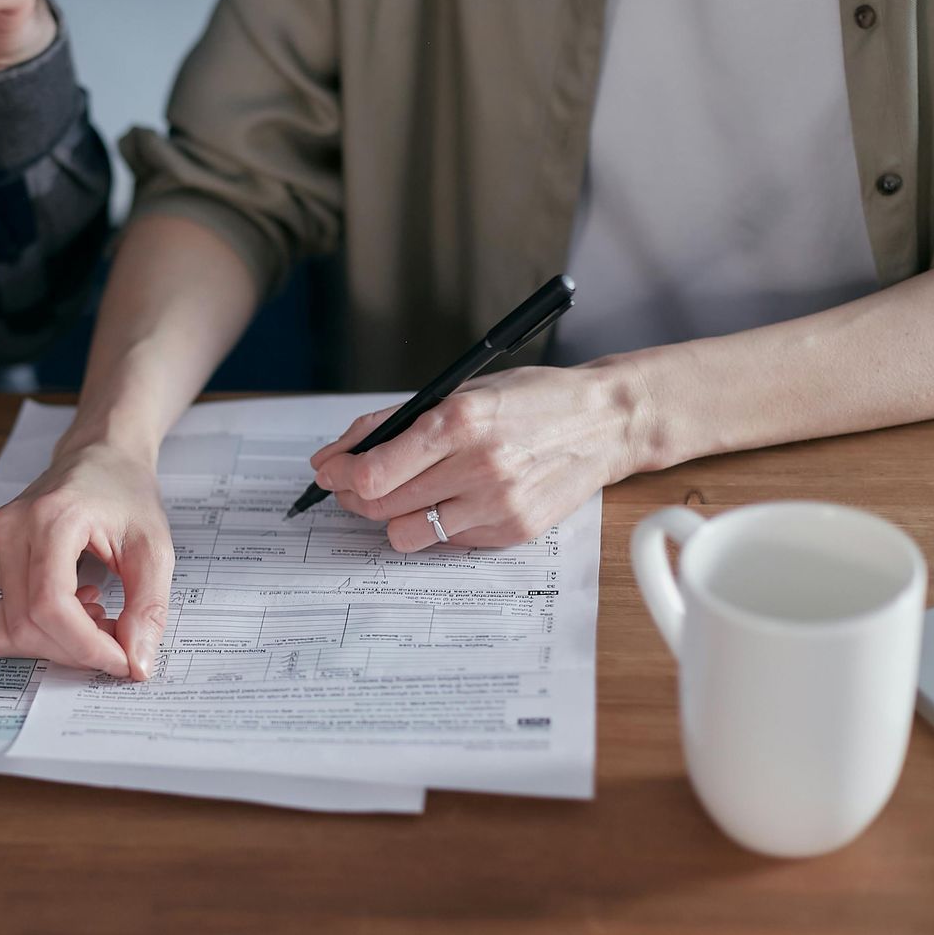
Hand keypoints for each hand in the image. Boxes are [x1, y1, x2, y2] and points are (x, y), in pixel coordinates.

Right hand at [0, 439, 172, 678]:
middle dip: (75, 650)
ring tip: (93, 618)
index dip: (87, 647)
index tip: (123, 660)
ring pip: (6, 629)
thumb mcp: (155, 548)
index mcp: (51, 518)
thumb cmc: (126, 493)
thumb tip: (136, 665)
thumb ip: (148, 608)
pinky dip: (36, 631)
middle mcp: (10, 529)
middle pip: (26, 625)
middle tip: (116, 640)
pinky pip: (0, 617)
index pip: (51, 607)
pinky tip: (72, 607)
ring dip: (53, 645)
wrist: (100, 457)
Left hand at [310, 362, 648, 550]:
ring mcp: (497, 505)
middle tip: (352, 485)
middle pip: (380, 507)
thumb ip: (395, 422)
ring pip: (406, 535)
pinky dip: (435, 524)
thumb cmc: (529, 400)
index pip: (373, 473)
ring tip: (402, 495)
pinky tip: (450, 500)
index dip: (340, 476)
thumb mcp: (461, 391)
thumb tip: (336, 455)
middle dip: (353, 497)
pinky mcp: (512, 533)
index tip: (329, 471)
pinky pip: (446, 543)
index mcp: (459, 421)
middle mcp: (478, 467)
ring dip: (391, 517)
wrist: (604, 423)